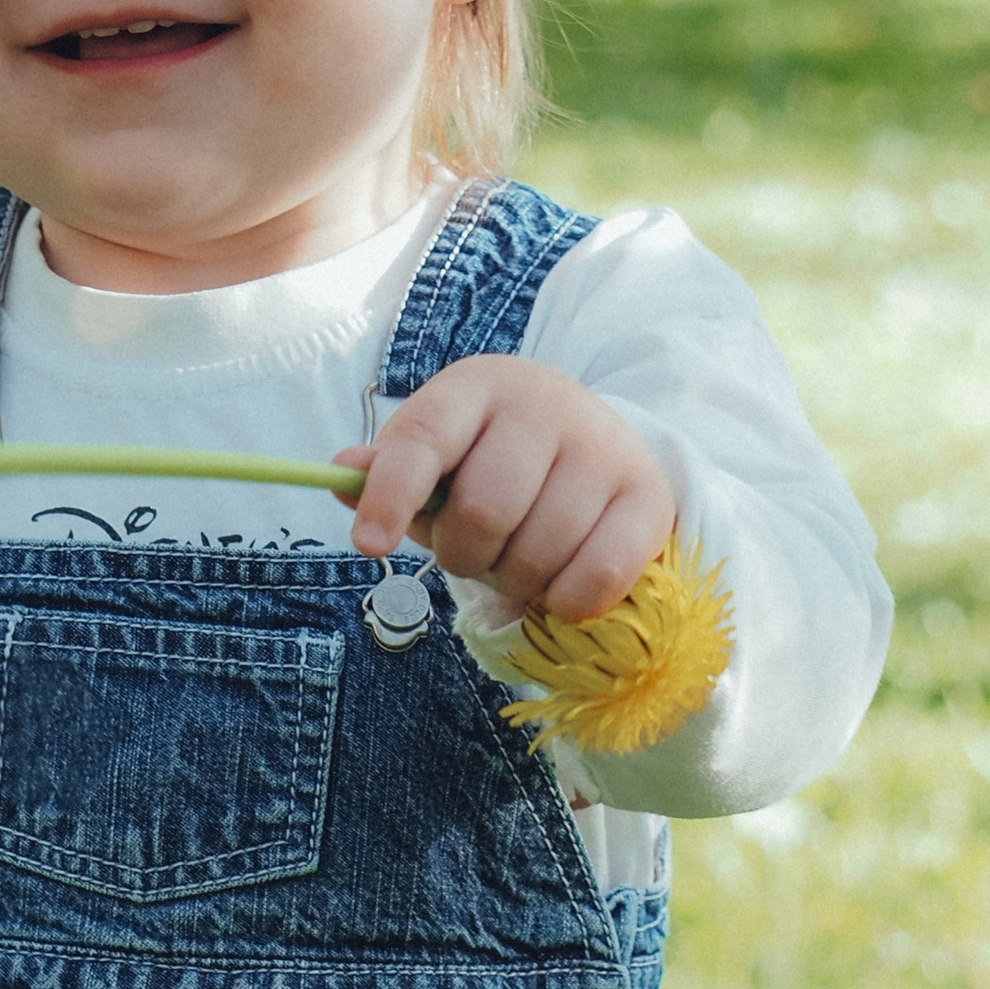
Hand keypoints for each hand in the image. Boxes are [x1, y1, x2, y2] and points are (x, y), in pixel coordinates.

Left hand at [345, 355, 674, 623]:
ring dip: (515, 581)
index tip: (367, 544)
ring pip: (538, 553)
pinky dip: (564, 601)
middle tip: (474, 551)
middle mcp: (544, 404)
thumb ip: (391, 470)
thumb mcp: (440, 450)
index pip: (423, 438)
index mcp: (476, 386)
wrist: (594, 442)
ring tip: (519, 557)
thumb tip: (340, 474)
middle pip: (483, 511)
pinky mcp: (649, 496)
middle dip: (464, 554)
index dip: (390, 494)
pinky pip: (595, 580)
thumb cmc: (495, 455)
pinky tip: (559, 579)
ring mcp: (604, 446)